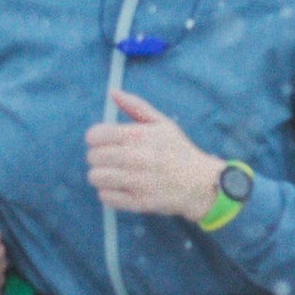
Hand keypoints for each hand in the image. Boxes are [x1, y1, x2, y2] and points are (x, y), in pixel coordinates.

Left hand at [85, 88, 225, 222]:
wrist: (201, 183)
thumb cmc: (179, 151)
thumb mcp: (162, 123)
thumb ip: (135, 106)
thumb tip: (113, 92)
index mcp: (138, 136)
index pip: (94, 136)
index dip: (96, 139)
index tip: (106, 143)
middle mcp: (135, 158)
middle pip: (92, 157)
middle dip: (99, 158)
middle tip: (114, 160)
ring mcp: (136, 181)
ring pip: (95, 177)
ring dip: (103, 176)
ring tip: (116, 175)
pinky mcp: (138, 202)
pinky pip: (105, 197)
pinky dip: (110, 193)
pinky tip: (122, 188)